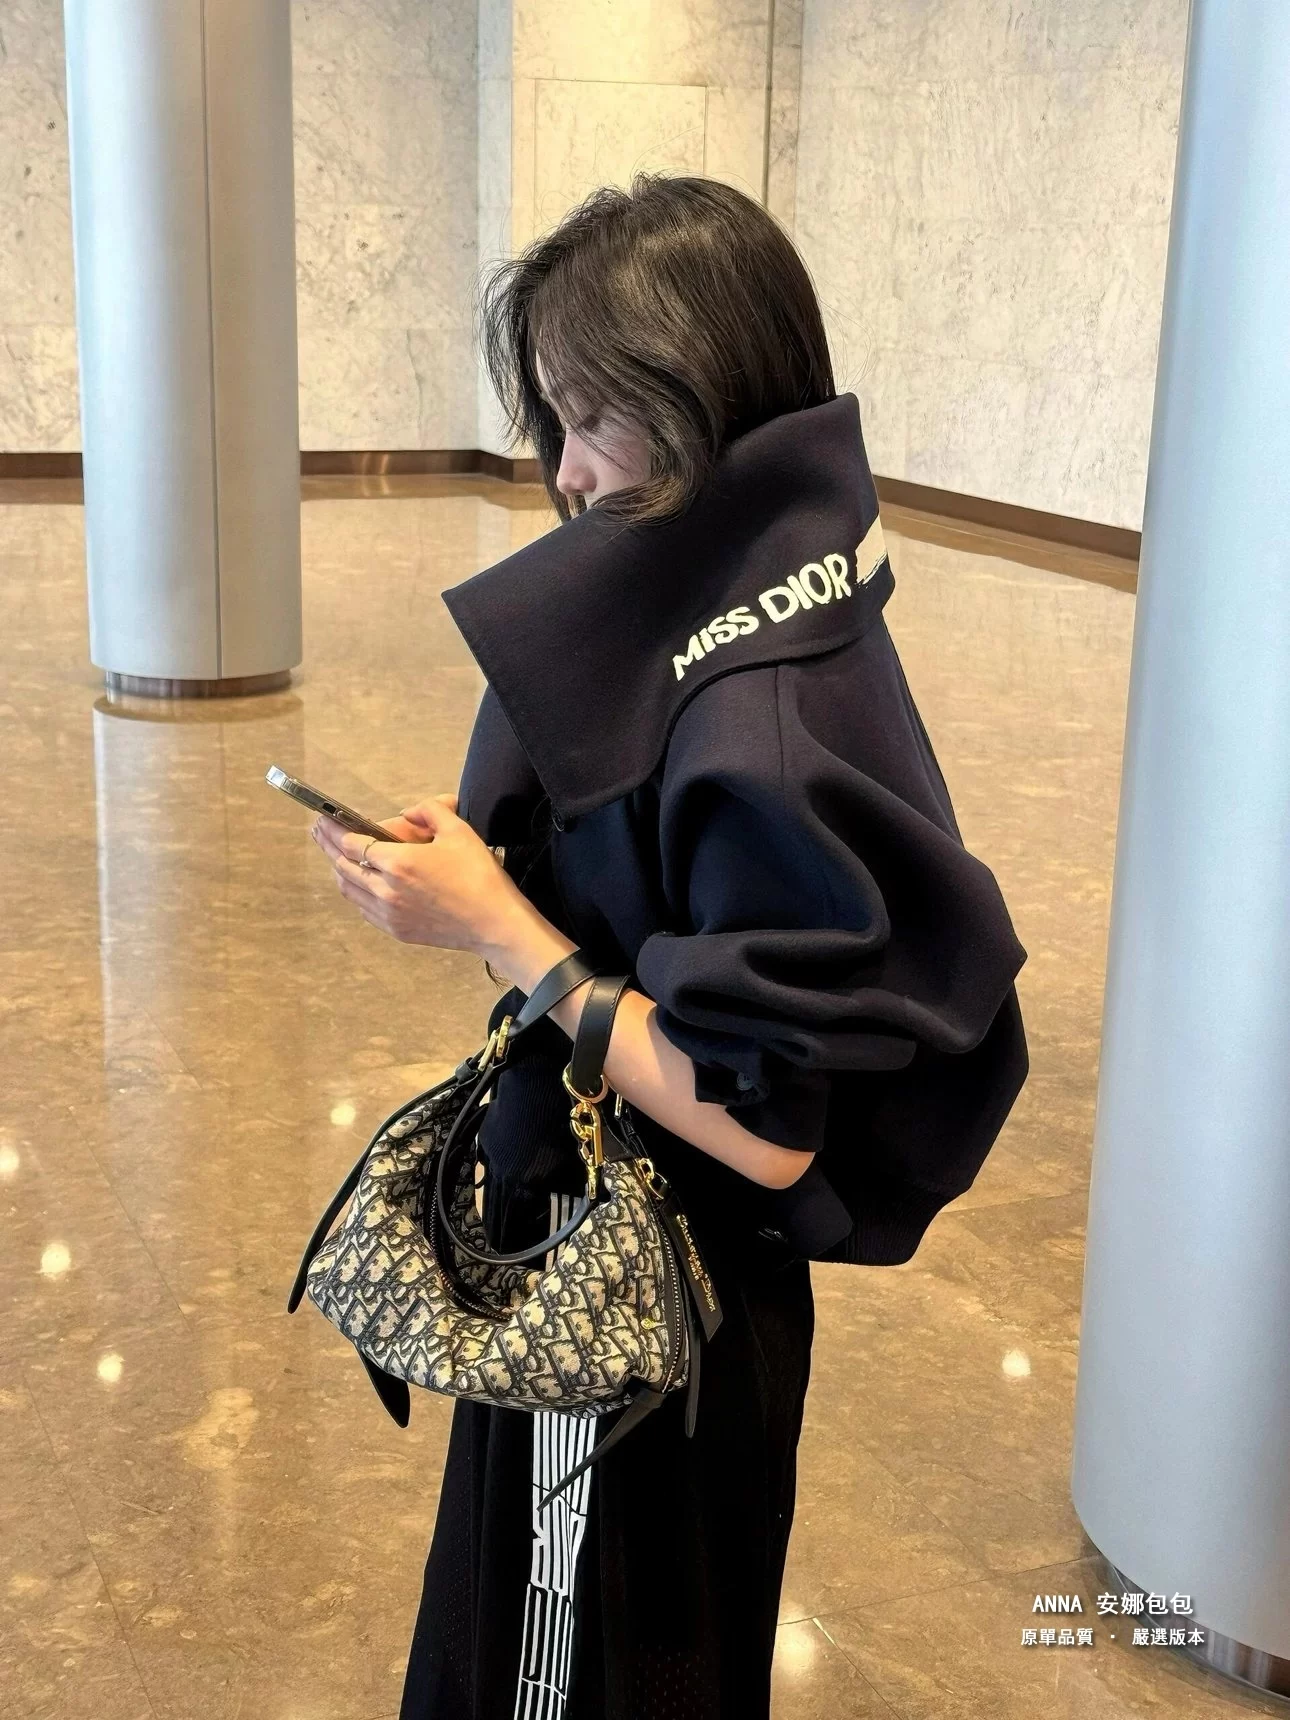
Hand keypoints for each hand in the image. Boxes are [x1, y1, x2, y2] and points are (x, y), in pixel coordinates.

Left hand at [310, 793, 533, 953]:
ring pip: (349, 890)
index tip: (323, 819)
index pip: (352, 843)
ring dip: (338, 870)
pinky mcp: (396, 930)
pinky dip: (355, 892)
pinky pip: (363, 908)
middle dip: (328, 846)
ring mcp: (388, 914)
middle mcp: (385, 890)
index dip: (334, 830)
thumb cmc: (479, 876)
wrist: (494, 924)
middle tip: (319, 831)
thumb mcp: (459, 831)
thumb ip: (430, 811)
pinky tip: (357, 884)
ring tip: (334, 855)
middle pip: (343, 866)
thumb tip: (408, 812)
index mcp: (398, 863)